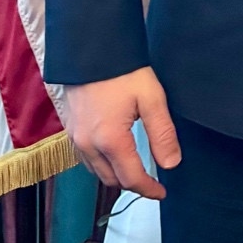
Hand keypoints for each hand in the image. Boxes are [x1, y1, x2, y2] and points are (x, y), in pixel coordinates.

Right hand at [61, 67, 180, 199]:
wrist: (92, 50)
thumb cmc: (124, 72)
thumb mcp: (152, 99)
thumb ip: (162, 134)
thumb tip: (171, 164)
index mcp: (110, 140)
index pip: (131, 178)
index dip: (148, 189)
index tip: (162, 192)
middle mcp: (89, 145)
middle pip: (112, 180)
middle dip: (133, 184)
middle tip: (152, 181)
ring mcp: (76, 139)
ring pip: (97, 172)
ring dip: (116, 176)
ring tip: (136, 170)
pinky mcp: (71, 130)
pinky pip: (86, 160)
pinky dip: (102, 165)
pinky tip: (115, 156)